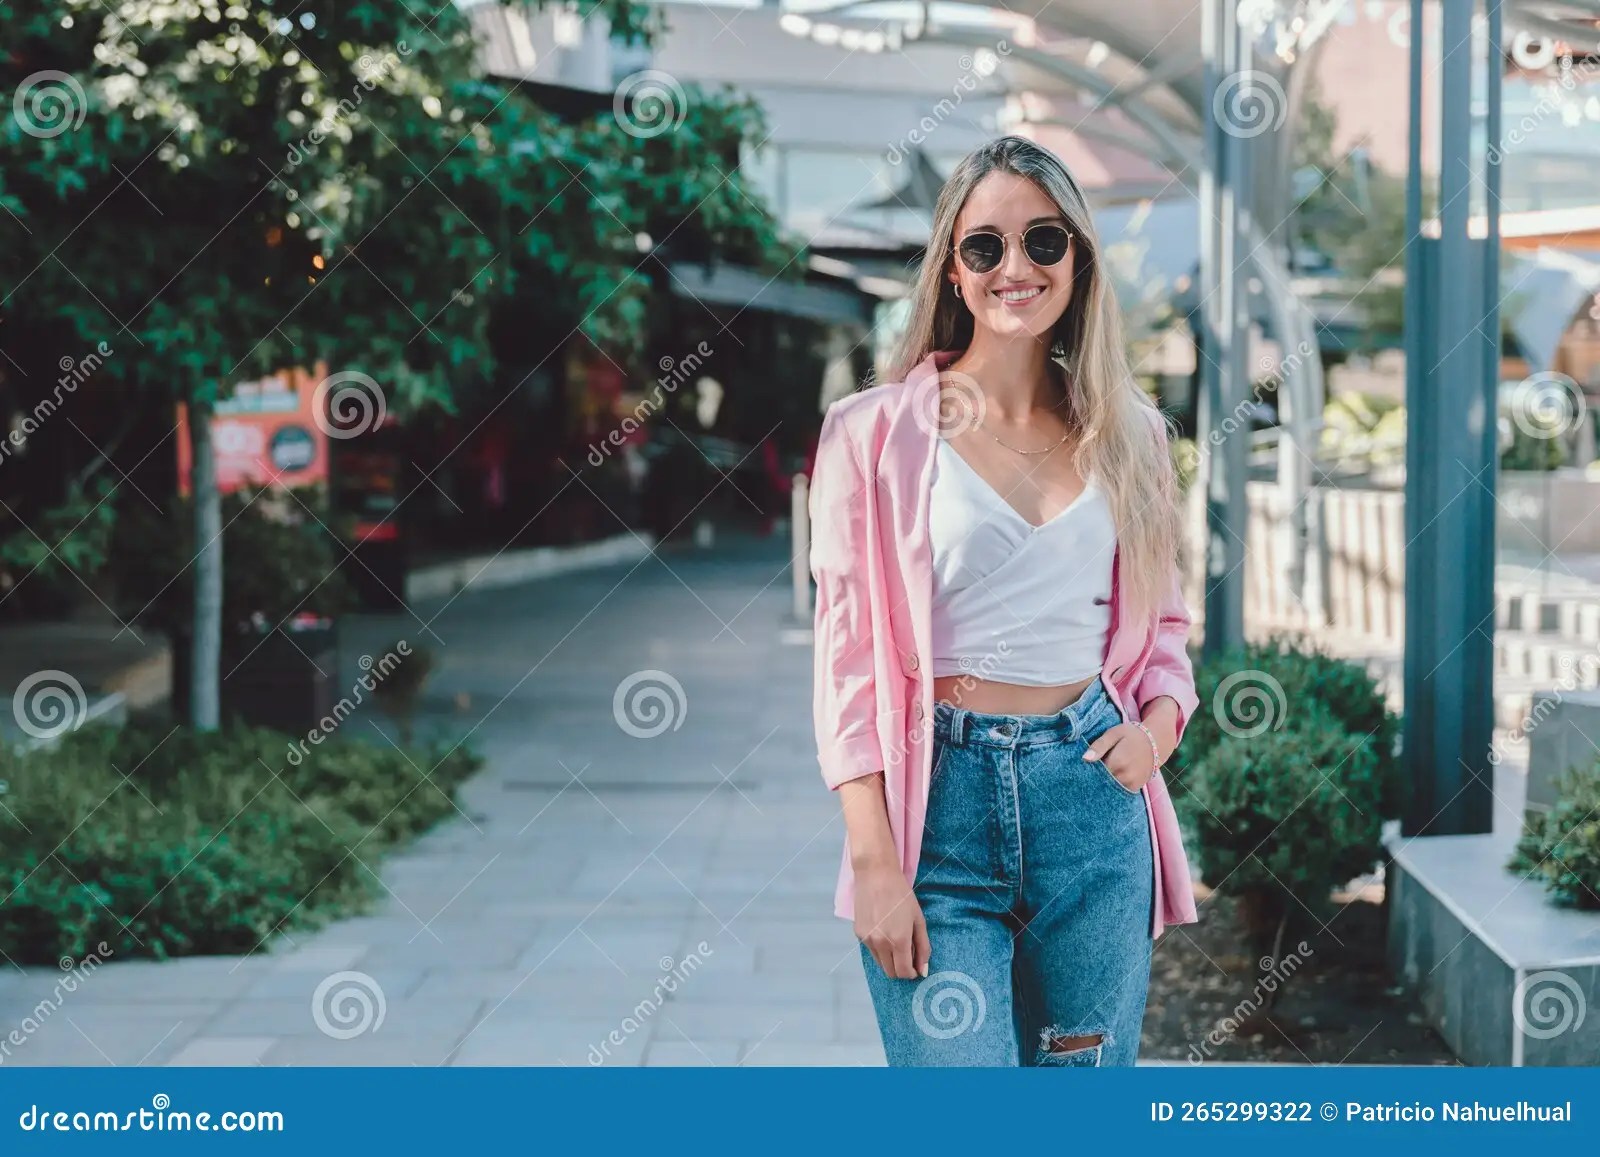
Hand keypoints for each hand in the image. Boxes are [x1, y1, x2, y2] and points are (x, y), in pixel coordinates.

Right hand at [853, 861, 929, 979]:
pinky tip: (884, 930)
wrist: (876, 875)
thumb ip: (923, 946)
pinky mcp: (858, 934)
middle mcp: (881, 944)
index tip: (916, 968)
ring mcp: (867, 940)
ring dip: (890, 960)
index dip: (912, 974)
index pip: (904, 972)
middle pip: (891, 972)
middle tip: (908, 955)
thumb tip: (923, 970)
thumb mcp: (918, 919)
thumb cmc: (901, 894)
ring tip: (895, 939)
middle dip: (901, 969)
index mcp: (899, 941)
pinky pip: (871, 950)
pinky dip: (880, 948)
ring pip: (880, 963)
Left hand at [1083, 723, 1158, 792]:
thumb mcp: (1113, 734)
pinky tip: (1113, 775)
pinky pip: (1119, 790)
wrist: (1155, 741)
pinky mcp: (1136, 787)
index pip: (1094, 772)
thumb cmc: (1131, 735)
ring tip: (1106, 769)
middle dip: (1095, 776)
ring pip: (1109, 787)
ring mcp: (1132, 784)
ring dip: (1104, 781)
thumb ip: (1099, 746)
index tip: (1084, 765)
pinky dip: (1114, 784)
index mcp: (1117, 762)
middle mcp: (1125, 776)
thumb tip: (1085, 758)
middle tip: (1095, 766)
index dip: (1087, 769)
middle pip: (1101, 781)